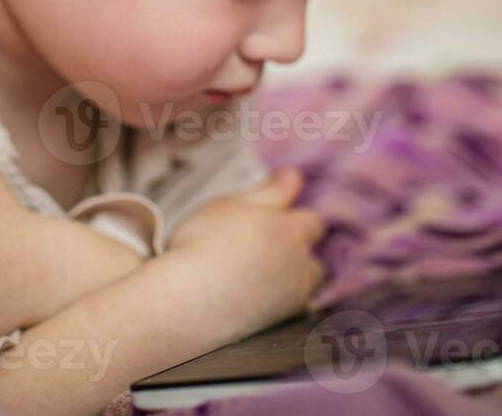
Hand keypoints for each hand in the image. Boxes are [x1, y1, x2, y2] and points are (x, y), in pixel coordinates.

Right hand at [166, 166, 326, 341]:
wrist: (187, 298)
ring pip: (304, 287)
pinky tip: (251, 300)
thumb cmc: (204, 242)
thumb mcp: (233, 204)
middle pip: (314, 260)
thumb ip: (270, 191)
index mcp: (292, 231)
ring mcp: (292, 299)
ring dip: (292, 280)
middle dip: (298, 256)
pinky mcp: (278, 326)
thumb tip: (295, 176)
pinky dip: (276, 304)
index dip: (295, 222)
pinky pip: (288, 311)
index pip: (313, 222)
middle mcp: (301, 266)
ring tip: (258, 278)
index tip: (273, 223)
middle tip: (263, 252)